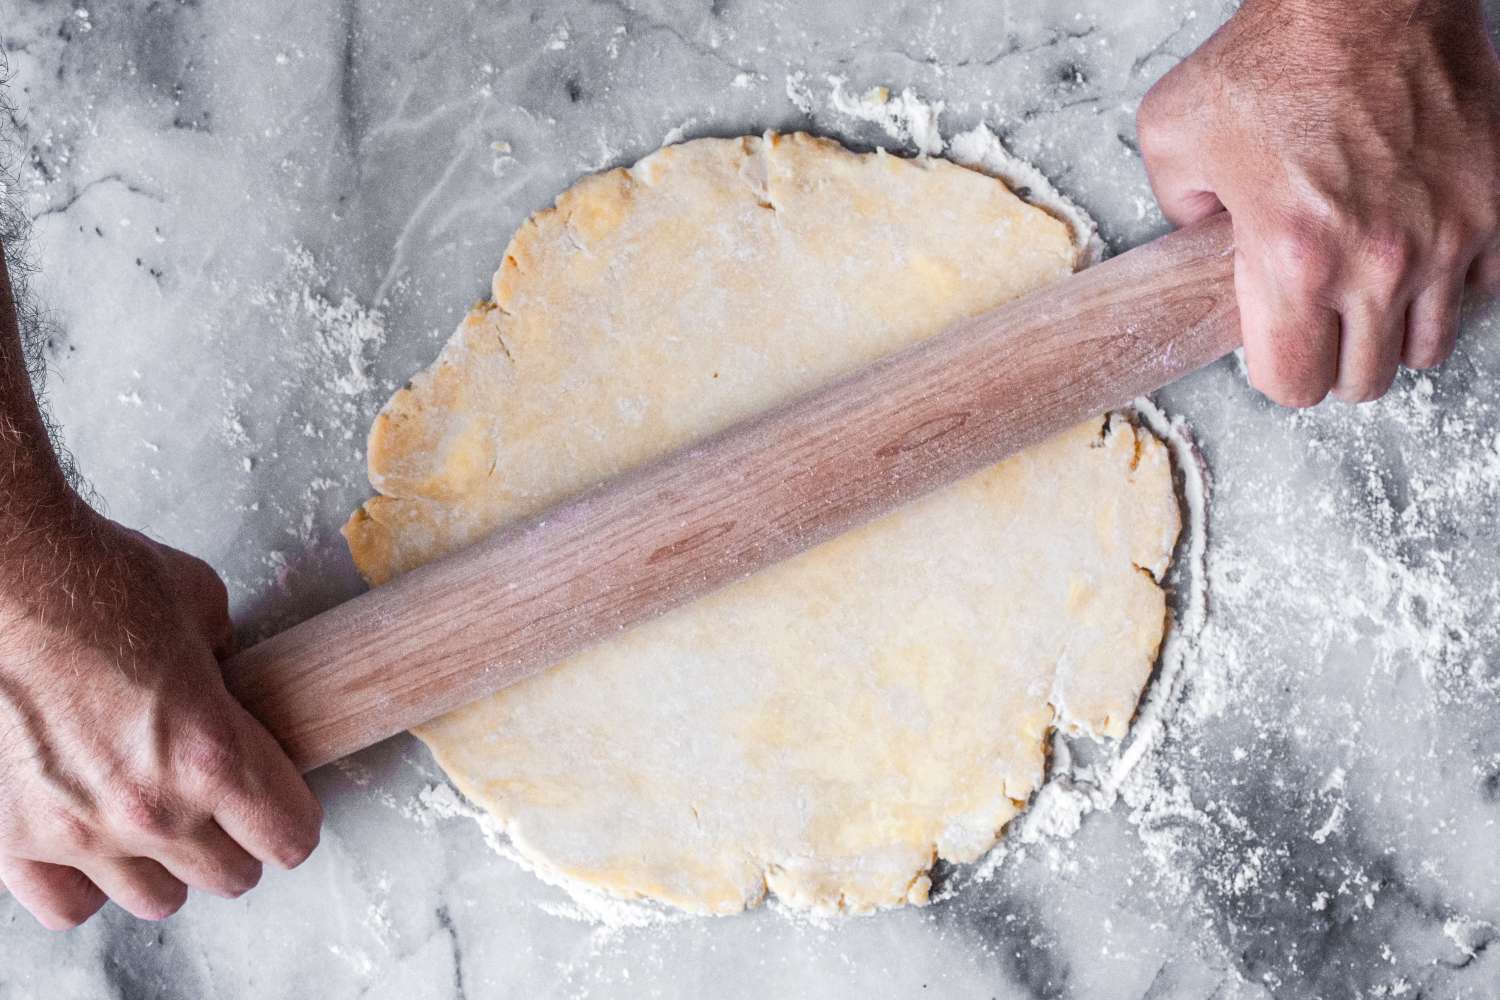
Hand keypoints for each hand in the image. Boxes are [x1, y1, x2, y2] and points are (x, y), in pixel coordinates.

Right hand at [0, 501, 320, 929]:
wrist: (5, 582)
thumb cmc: (98, 585)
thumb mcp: (203, 608)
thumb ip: (228, 663)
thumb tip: (232, 677)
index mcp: (212, 755)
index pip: (288, 837)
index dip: (294, 821)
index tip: (286, 807)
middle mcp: (151, 809)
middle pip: (229, 877)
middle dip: (238, 843)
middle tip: (227, 810)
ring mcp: (80, 832)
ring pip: (156, 900)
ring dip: (169, 866)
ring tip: (163, 824)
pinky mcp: (15, 838)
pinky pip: (68, 905)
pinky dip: (87, 882)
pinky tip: (95, 844)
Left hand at [1137, 0, 1499, 405]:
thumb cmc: (1276, 56)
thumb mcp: (1175, 136)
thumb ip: (1178, 212)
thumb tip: (1199, 245)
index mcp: (1295, 260)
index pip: (1296, 384)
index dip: (1279, 372)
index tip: (1275, 346)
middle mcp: (1379, 263)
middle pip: (1364, 379)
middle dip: (1334, 361)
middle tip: (1318, 323)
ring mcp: (1447, 238)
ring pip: (1426, 346)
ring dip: (1392, 332)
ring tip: (1365, 294)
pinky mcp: (1495, 208)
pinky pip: (1481, 291)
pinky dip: (1451, 289)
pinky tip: (1417, 259)